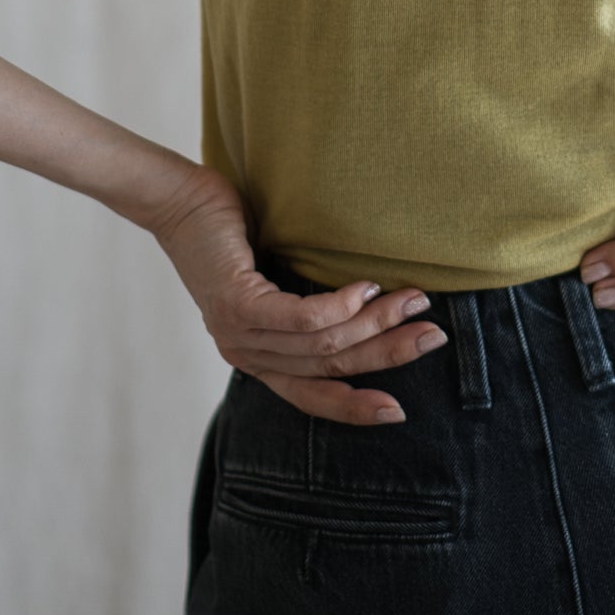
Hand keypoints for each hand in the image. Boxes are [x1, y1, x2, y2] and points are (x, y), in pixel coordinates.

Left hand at [149, 161, 446, 425]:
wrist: (181, 202)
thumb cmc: (235, 238)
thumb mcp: (275, 284)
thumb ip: (308, 311)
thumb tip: (374, 309)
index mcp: (259, 359)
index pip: (313, 399)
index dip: (356, 408)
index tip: (399, 412)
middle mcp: (247, 355)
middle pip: (330, 370)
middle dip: (388, 355)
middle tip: (433, 336)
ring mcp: (238, 332)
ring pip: (323, 343)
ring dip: (376, 322)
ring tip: (413, 299)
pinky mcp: (236, 302)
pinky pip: (301, 317)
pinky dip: (341, 306)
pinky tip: (365, 288)